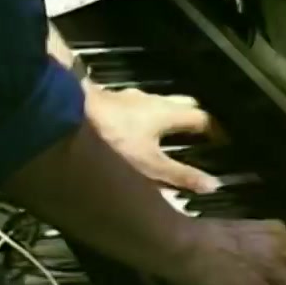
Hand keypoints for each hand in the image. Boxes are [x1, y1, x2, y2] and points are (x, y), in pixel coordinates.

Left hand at [84, 84, 221, 192]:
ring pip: (156, 105)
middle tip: (200, 135)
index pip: (201, 117)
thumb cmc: (112, 143)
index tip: (225, 141)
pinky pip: (134, 110)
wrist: (60, 118)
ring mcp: (126, 100)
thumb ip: (180, 176)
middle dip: (192, 118)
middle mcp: (150, 101)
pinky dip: (143, 120)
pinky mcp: (106, 103)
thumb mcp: (150, 167)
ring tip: (168, 136)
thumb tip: (213, 184)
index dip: (216, 130)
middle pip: (181, 105)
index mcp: (166, 113)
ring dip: (166, 118)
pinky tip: (133, 133)